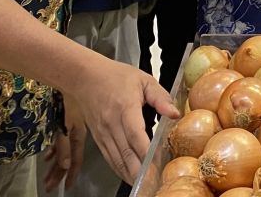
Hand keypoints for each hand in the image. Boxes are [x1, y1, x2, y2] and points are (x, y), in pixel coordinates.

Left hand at [43, 96, 86, 191]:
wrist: (71, 75)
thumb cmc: (68, 98)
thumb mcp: (65, 124)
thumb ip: (65, 146)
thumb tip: (67, 166)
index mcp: (79, 133)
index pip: (76, 160)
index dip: (71, 174)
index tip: (66, 186)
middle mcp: (75, 131)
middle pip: (67, 157)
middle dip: (59, 173)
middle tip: (50, 186)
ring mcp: (70, 125)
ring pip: (62, 149)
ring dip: (54, 163)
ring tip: (47, 175)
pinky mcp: (65, 117)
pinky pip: (59, 140)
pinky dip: (53, 149)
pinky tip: (48, 154)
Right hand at [67, 58, 177, 184]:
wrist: (85, 77)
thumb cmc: (116, 76)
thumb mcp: (143, 80)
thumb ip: (160, 97)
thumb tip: (175, 113)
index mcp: (125, 108)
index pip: (136, 135)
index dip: (147, 152)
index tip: (157, 163)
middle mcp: (112, 124)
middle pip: (126, 152)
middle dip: (140, 170)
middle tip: (154, 181)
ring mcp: (103, 133)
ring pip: (117, 159)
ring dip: (130, 174)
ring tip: (144, 184)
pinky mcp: (98, 138)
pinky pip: (109, 157)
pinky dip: (119, 169)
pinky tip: (130, 176)